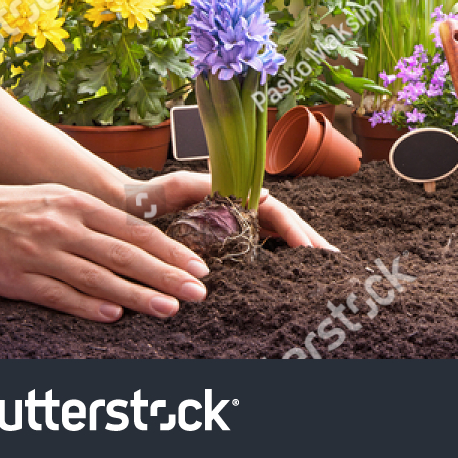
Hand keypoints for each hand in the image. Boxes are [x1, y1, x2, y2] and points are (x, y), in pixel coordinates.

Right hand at [0, 183, 212, 322]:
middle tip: (198, 291)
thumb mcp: (67, 199)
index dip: (170, 251)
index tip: (198, 268)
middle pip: (124, 255)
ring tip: (169, 308)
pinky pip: (59, 295)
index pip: (136, 231)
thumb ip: (104, 220)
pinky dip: (87, 306)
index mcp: (82, 207)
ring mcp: (42, 254)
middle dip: (165, 275)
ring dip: (136, 295)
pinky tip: (114, 316)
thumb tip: (149, 242)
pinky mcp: (18, 278)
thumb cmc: (25, 208)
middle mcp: (66, 228)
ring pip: (97, 278)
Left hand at [129, 172, 337, 250]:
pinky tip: (292, 272)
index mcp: (235, 196)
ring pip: (276, 238)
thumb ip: (213, 185)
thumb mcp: (177, 186)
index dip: (297, 231)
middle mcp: (239, 210)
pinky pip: (259, 250)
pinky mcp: (224, 242)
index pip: (277, 213)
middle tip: (334, 261)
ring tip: (323, 268)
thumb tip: (263, 194)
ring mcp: (234, 226)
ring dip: (300, 251)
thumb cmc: (147, 196)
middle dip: (310, 242)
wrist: (122, 209)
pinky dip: (279, 259)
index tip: (312, 250)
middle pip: (284, 226)